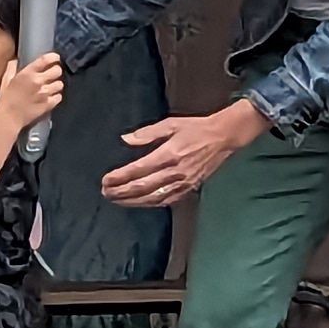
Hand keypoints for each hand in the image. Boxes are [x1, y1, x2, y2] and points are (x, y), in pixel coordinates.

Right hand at [0, 54, 66, 131]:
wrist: (8, 118)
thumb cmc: (6, 99)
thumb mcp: (6, 80)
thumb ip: (12, 68)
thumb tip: (16, 60)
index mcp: (28, 73)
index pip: (46, 60)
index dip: (54, 57)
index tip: (55, 58)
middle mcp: (38, 81)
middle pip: (57, 71)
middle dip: (56, 70)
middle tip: (52, 73)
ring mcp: (45, 94)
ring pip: (60, 84)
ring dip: (56, 84)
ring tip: (51, 86)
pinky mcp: (49, 104)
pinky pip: (59, 97)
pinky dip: (56, 96)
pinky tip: (51, 96)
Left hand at [102, 102, 263, 207]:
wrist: (223, 138)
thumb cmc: (196, 129)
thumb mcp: (170, 124)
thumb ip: (147, 133)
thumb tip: (125, 139)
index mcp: (169, 154)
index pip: (138, 170)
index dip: (120, 177)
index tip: (105, 180)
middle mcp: (175, 172)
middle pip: (142, 187)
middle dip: (121, 192)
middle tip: (105, 192)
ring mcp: (182, 183)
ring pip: (152, 198)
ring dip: (132, 201)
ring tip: (116, 200)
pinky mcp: (188, 189)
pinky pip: (165, 200)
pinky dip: (149, 203)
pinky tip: (138, 203)